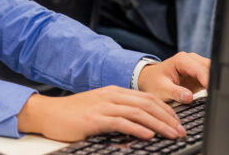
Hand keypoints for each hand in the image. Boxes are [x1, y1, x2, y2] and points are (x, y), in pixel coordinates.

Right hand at [17, 86, 185, 141]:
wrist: (48, 114)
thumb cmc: (72, 114)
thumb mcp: (98, 109)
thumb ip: (117, 113)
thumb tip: (139, 125)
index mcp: (113, 92)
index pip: (146, 97)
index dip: (165, 109)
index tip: (177, 121)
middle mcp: (110, 96)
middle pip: (146, 103)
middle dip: (167, 117)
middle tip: (181, 130)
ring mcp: (103, 106)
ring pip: (138, 112)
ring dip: (158, 125)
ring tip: (172, 134)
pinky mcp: (95, 119)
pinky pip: (121, 122)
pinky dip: (138, 129)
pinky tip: (149, 136)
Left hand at [137, 52, 209, 103]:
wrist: (150, 80)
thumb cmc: (154, 82)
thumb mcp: (161, 89)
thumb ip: (175, 92)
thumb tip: (189, 97)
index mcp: (182, 60)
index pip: (201, 69)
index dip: (208, 81)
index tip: (212, 93)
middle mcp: (191, 60)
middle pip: (210, 68)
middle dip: (214, 81)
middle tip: (215, 96)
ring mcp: (196, 65)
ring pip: (213, 71)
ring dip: (214, 82)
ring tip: (214, 96)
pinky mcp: (199, 74)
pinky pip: (211, 77)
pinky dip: (213, 85)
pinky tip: (211, 94)